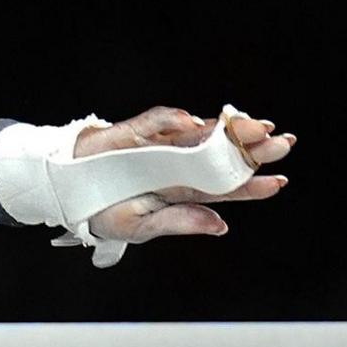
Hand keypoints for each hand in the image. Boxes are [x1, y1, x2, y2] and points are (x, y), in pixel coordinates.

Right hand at [72, 105, 295, 243]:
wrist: (63, 190)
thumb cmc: (101, 211)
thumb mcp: (139, 226)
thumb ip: (179, 222)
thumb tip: (221, 225)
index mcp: (180, 192)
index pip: (223, 188)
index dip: (251, 186)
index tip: (279, 182)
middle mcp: (175, 166)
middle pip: (219, 156)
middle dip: (251, 148)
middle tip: (282, 142)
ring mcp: (157, 146)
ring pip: (198, 134)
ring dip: (225, 128)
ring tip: (253, 124)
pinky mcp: (134, 132)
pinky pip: (155, 122)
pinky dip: (171, 119)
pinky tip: (193, 121)